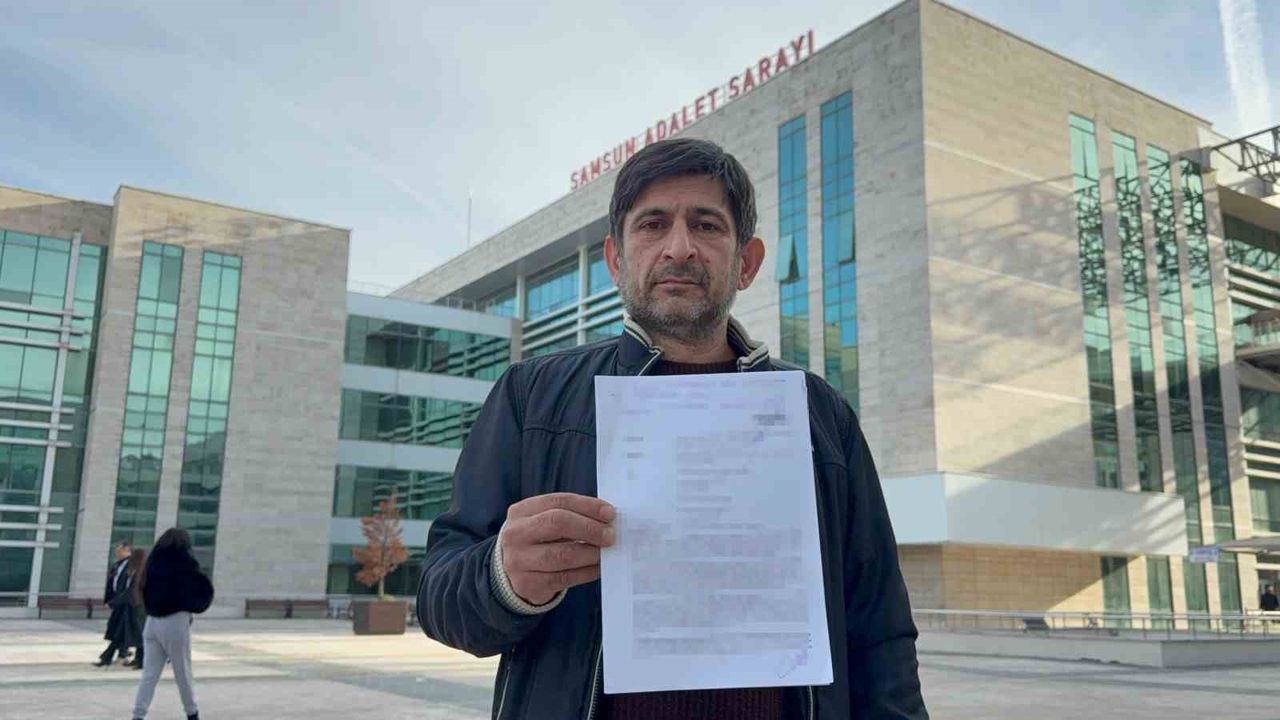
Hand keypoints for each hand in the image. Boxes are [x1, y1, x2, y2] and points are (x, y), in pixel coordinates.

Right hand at [500, 492, 616, 605]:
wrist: (513, 572)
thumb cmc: (538, 540)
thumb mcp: (544, 521)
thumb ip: (571, 515)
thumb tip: (607, 518)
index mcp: (521, 511)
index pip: (558, 502)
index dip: (587, 506)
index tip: (609, 513)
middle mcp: (516, 534)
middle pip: (556, 523)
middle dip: (589, 528)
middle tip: (610, 535)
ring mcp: (519, 561)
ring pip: (562, 554)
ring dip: (591, 553)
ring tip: (606, 552)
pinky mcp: (528, 584)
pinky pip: (564, 577)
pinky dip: (586, 572)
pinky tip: (598, 568)